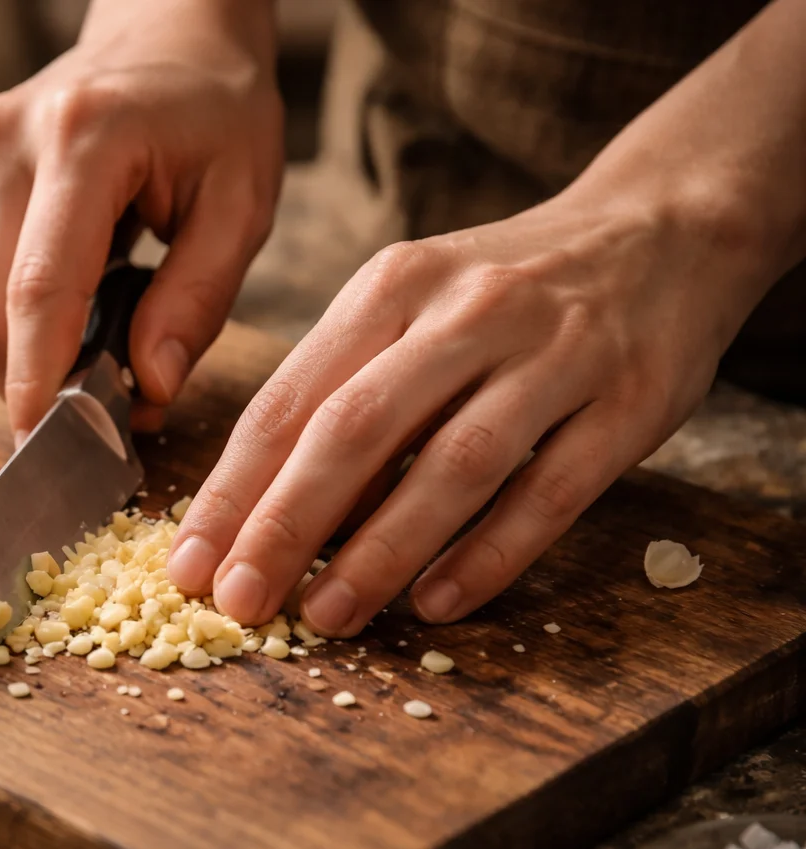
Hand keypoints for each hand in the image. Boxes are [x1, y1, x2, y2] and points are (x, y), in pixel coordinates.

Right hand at [0, 0, 283, 439]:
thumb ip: (198, 299)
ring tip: (94, 357)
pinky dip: (13, 319)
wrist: (169, 31)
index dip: (38, 380)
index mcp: (84, 139)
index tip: (46, 447)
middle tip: (94, 417)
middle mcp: (8, 142)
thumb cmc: (216, 113)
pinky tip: (70, 310)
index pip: (40, 287)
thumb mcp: (242, 203)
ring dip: (20, 355)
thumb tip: (147, 388)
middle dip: (28, 382)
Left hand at [168, 189, 772, 632]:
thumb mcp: (411, 304)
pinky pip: (548, 490)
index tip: (188, 562)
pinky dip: (488, 554)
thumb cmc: (503, 291)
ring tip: (327, 616)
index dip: (233, 489)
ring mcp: (553, 353)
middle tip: (239, 599)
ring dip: (381, 550)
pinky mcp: (629, 400)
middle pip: (355, 429)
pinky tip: (436, 603)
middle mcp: (467, 311)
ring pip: (452, 464)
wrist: (662, 229)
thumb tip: (258, 510)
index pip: (290, 398)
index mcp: (391, 286)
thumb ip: (342, 388)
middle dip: (286, 524)